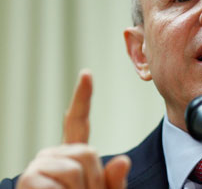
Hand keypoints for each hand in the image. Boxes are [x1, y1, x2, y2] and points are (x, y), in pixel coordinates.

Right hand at [17, 70, 130, 188]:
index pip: (78, 122)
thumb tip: (122, 160)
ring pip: (77, 167)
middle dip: (93, 181)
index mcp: (72, 156)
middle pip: (88, 152)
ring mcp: (39, 165)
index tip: (87, 74)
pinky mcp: (28, 179)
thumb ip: (114, 182)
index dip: (83, 98)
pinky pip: (63, 180)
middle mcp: (53, 155)